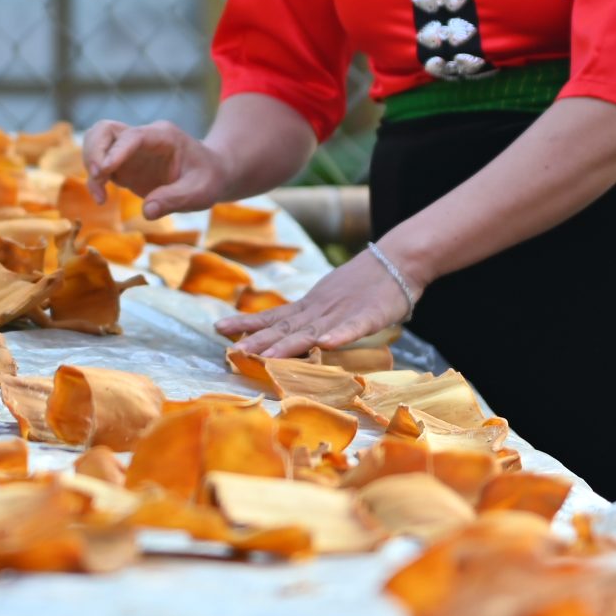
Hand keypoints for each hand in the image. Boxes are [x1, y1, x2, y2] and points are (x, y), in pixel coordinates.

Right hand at [82, 119, 230, 219]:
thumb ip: (175, 199)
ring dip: (90, 163)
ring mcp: (130, 150)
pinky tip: (102, 198)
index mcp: (163, 136)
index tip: (105, 171)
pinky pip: (100, 164)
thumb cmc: (209, 178)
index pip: (132, 136)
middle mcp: (142, 138)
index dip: (115, 151)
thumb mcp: (201, 191)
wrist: (212, 173)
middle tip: (99, 177)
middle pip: (105, 130)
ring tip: (99, 194)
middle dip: (94, 151)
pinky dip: (95, 179)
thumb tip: (148, 211)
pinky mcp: (124, 164)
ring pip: (97, 142)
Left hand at [214, 248, 416, 357]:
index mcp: (310, 307)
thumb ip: (309, 318)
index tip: (219, 329)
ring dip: (288, 344)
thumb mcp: (329, 300)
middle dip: (259, 340)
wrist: (397, 260)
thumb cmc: (363, 285)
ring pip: (312, 331)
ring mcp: (343, 313)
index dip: (247, 324)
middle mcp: (320, 310)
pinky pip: (353, 328)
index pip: (273, 316)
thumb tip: (284, 333)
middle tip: (233, 351)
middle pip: (285, 327)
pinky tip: (326, 344)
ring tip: (266, 354)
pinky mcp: (369, 316)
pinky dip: (340, 336)